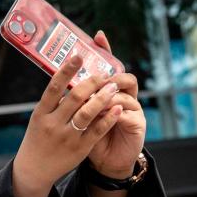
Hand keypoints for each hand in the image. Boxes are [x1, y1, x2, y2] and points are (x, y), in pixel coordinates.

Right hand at [15, 53, 123, 188]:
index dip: (67, 70)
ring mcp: (66, 137)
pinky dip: (109, 118)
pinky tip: (117, 107)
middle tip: (104, 74)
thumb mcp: (38, 120)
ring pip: (88, 112)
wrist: (34, 169)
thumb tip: (70, 80)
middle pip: (75, 97)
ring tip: (113, 86)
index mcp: (40, 114)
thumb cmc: (37, 139)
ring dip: (103, 97)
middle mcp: (52, 124)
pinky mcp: (79, 148)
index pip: (54, 88)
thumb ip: (53, 103)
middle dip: (93, 82)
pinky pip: (98, 130)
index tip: (78, 56)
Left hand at [87, 31, 145, 177]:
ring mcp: (133, 109)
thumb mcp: (79, 113)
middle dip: (106, 78)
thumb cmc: (89, 134)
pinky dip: (114, 114)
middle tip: (91, 78)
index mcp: (110, 90)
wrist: (107, 160)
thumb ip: (75, 96)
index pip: (109, 66)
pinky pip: (127, 115)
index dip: (105, 51)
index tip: (97, 36)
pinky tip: (104, 114)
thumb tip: (58, 75)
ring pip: (124, 95)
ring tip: (93, 99)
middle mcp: (125, 96)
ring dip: (107, 97)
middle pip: (122, 77)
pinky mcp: (138, 124)